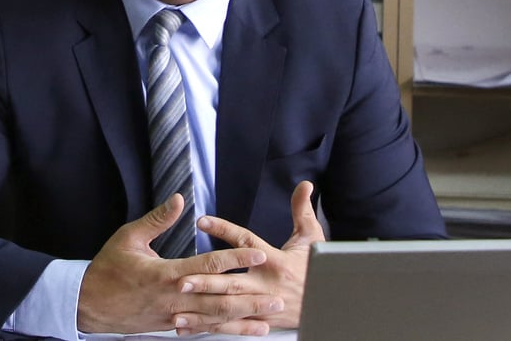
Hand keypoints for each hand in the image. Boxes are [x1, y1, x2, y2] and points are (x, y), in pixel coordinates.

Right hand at [76, 194, 282, 333]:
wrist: (87, 305)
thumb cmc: (108, 268)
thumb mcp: (128, 237)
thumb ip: (157, 220)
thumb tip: (179, 199)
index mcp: (166, 274)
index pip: (208, 266)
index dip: (235, 259)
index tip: (258, 253)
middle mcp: (175, 299)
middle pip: (219, 300)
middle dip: (251, 297)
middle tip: (279, 295)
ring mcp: (174, 317)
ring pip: (216, 320)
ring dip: (245, 318)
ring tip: (271, 317)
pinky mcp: (172, 328)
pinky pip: (204, 329)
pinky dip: (227, 331)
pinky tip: (246, 330)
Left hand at [174, 180, 326, 335]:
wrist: (330, 304)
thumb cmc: (317, 268)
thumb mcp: (312, 237)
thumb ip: (302, 210)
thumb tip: (305, 185)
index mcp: (275, 261)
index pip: (245, 242)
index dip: (224, 231)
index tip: (202, 221)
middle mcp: (266, 284)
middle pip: (233, 282)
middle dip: (207, 281)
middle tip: (182, 278)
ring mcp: (261, 304)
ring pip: (228, 305)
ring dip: (203, 305)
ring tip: (180, 300)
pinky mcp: (259, 320)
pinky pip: (231, 324)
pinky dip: (209, 324)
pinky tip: (187, 323)